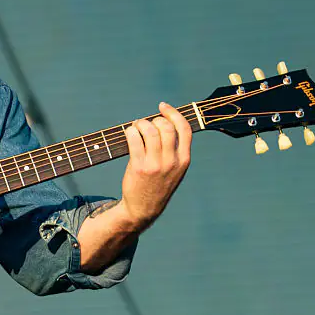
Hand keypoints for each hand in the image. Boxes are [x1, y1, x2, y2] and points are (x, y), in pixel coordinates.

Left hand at [119, 102, 191, 228]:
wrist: (144, 208)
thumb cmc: (157, 184)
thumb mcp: (174, 169)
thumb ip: (174, 149)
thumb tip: (163, 121)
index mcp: (184, 160)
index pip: (185, 129)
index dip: (173, 113)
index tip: (162, 106)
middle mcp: (172, 162)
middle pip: (166, 127)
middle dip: (153, 120)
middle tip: (144, 124)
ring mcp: (156, 165)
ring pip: (150, 131)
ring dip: (140, 124)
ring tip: (135, 127)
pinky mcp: (140, 167)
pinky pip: (135, 139)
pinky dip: (130, 131)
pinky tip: (129, 133)